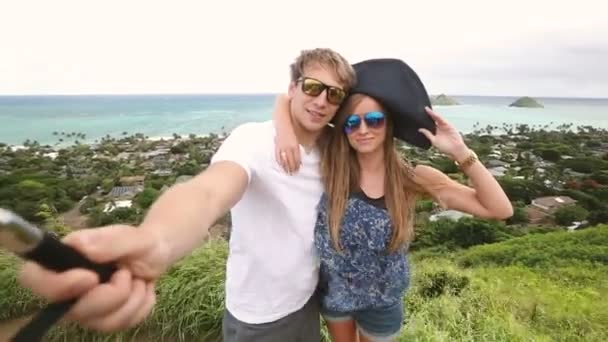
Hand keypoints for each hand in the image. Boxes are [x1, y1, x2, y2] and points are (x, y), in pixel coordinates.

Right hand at [18, 225, 168, 331]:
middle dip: (113, 294)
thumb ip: (108, 241)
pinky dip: (141, 307)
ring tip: (137, 279)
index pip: (33, 278)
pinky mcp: (104, 320)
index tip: (91, 278)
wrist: (157, 253)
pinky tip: (143, 289)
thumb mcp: (130, 236)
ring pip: (103, 323)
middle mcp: (68, 289)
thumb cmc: (137, 242)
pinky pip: (122, 325)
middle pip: (75, 311)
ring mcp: (85, 308)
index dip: (56, 286)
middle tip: (127, 272)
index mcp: (64, 260)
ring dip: (132, 299)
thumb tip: (81, 246)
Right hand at [274, 135, 300, 174]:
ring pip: (284, 159)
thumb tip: (302, 159)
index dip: (297, 165)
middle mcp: (288, 147)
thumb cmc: (292, 133)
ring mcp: (282, 147)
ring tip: (287, 172)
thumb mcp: (297, 142)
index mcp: (295, 146)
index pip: (296, 158)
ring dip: (286, 166)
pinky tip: (281, 165)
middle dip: (292, 167)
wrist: (283, 126)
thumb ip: (298, 151)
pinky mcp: (277, 146)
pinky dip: (280, 161)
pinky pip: (278, 156)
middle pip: (290, 160)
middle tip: (293, 173)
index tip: (298, 169)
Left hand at [418, 107, 468, 160]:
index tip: (420, 114)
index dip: (426, 118)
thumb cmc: (445, 147)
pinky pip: (442, 120)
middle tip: (424, 109)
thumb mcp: (434, 140)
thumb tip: (420, 129)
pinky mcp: (449, 125)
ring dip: (433, 113)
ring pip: (438, 118)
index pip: (430, 123)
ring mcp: (445, 125)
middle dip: (429, 114)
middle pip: (434, 119)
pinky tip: (434, 114)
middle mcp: (440, 127)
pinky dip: (438, 117)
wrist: (455, 150)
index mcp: (436, 130)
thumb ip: (427, 134)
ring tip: (427, 109)